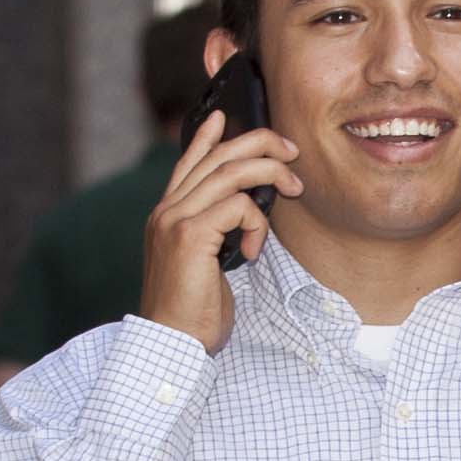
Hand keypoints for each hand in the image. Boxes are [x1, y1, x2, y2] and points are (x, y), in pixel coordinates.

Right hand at [137, 124, 303, 352]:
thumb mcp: (203, 264)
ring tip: (294, 186)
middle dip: (258, 144)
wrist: (169, 343)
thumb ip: (214, 233)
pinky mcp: (190, 236)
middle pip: (215, 157)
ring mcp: (174, 220)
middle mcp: (166, 211)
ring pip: (229, 172)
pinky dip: (256, 222)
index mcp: (166, 215)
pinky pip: (237, 206)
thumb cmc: (192, 312)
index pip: (187, 163)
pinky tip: (254, 250)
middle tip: (290, 150)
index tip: (223, 117)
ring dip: (269, 173)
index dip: (205, 137)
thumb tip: (244, 211)